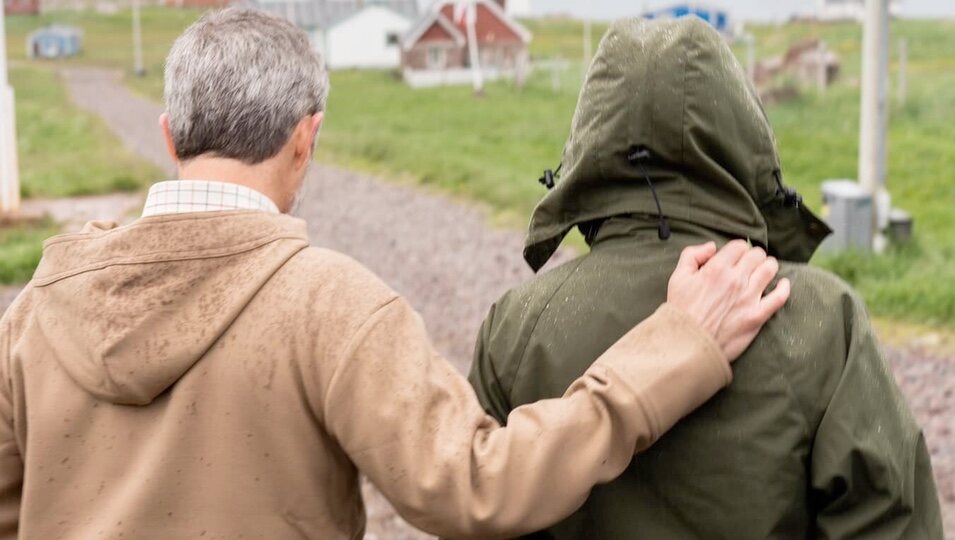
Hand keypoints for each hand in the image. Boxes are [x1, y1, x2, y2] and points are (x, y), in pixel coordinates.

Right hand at [667, 240, 790, 360]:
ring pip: (770, 269)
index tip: (735, 256)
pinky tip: (782, 284)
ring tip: (764, 270)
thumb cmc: (681, 311)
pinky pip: (779, 297)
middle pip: (757, 255)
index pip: (739, 246)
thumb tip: (711, 246)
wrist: (687, 343)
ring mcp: (749, 297)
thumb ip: (692, 255)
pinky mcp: (757, 316)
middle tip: (749, 263)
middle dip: (753, 256)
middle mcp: (736, 280)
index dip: (737, 249)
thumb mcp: (677, 278)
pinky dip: (784, 287)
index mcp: (716, 268)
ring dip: (768, 266)